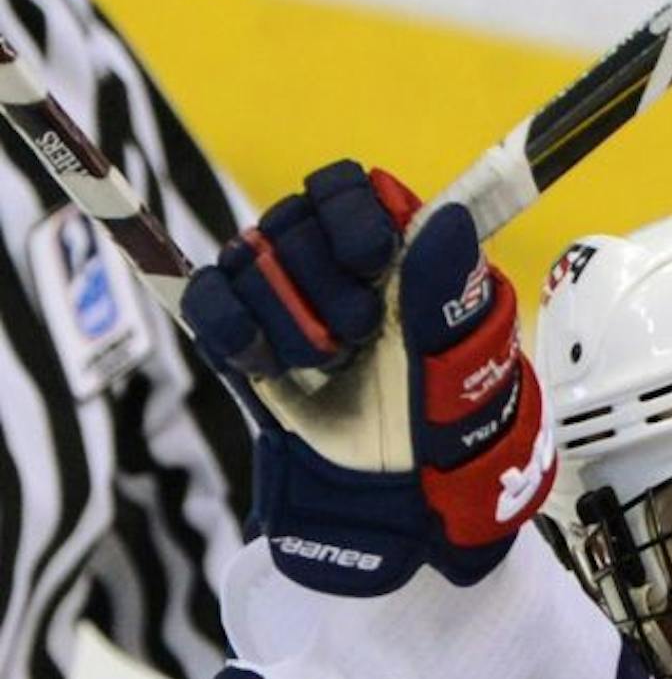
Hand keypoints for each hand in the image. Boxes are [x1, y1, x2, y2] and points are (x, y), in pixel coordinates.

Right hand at [181, 161, 554, 593]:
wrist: (395, 492)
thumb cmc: (444, 423)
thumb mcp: (458, 361)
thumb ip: (446, 289)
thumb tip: (444, 217)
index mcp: (393, 249)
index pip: (346, 185)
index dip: (348, 217)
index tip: (370, 263)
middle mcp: (331, 258)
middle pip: (290, 221)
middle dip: (322, 289)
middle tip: (356, 341)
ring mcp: (281, 291)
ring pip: (247, 258)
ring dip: (287, 321)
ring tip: (324, 365)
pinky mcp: (241, 329)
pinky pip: (206, 296)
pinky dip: (232, 330)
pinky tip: (267, 365)